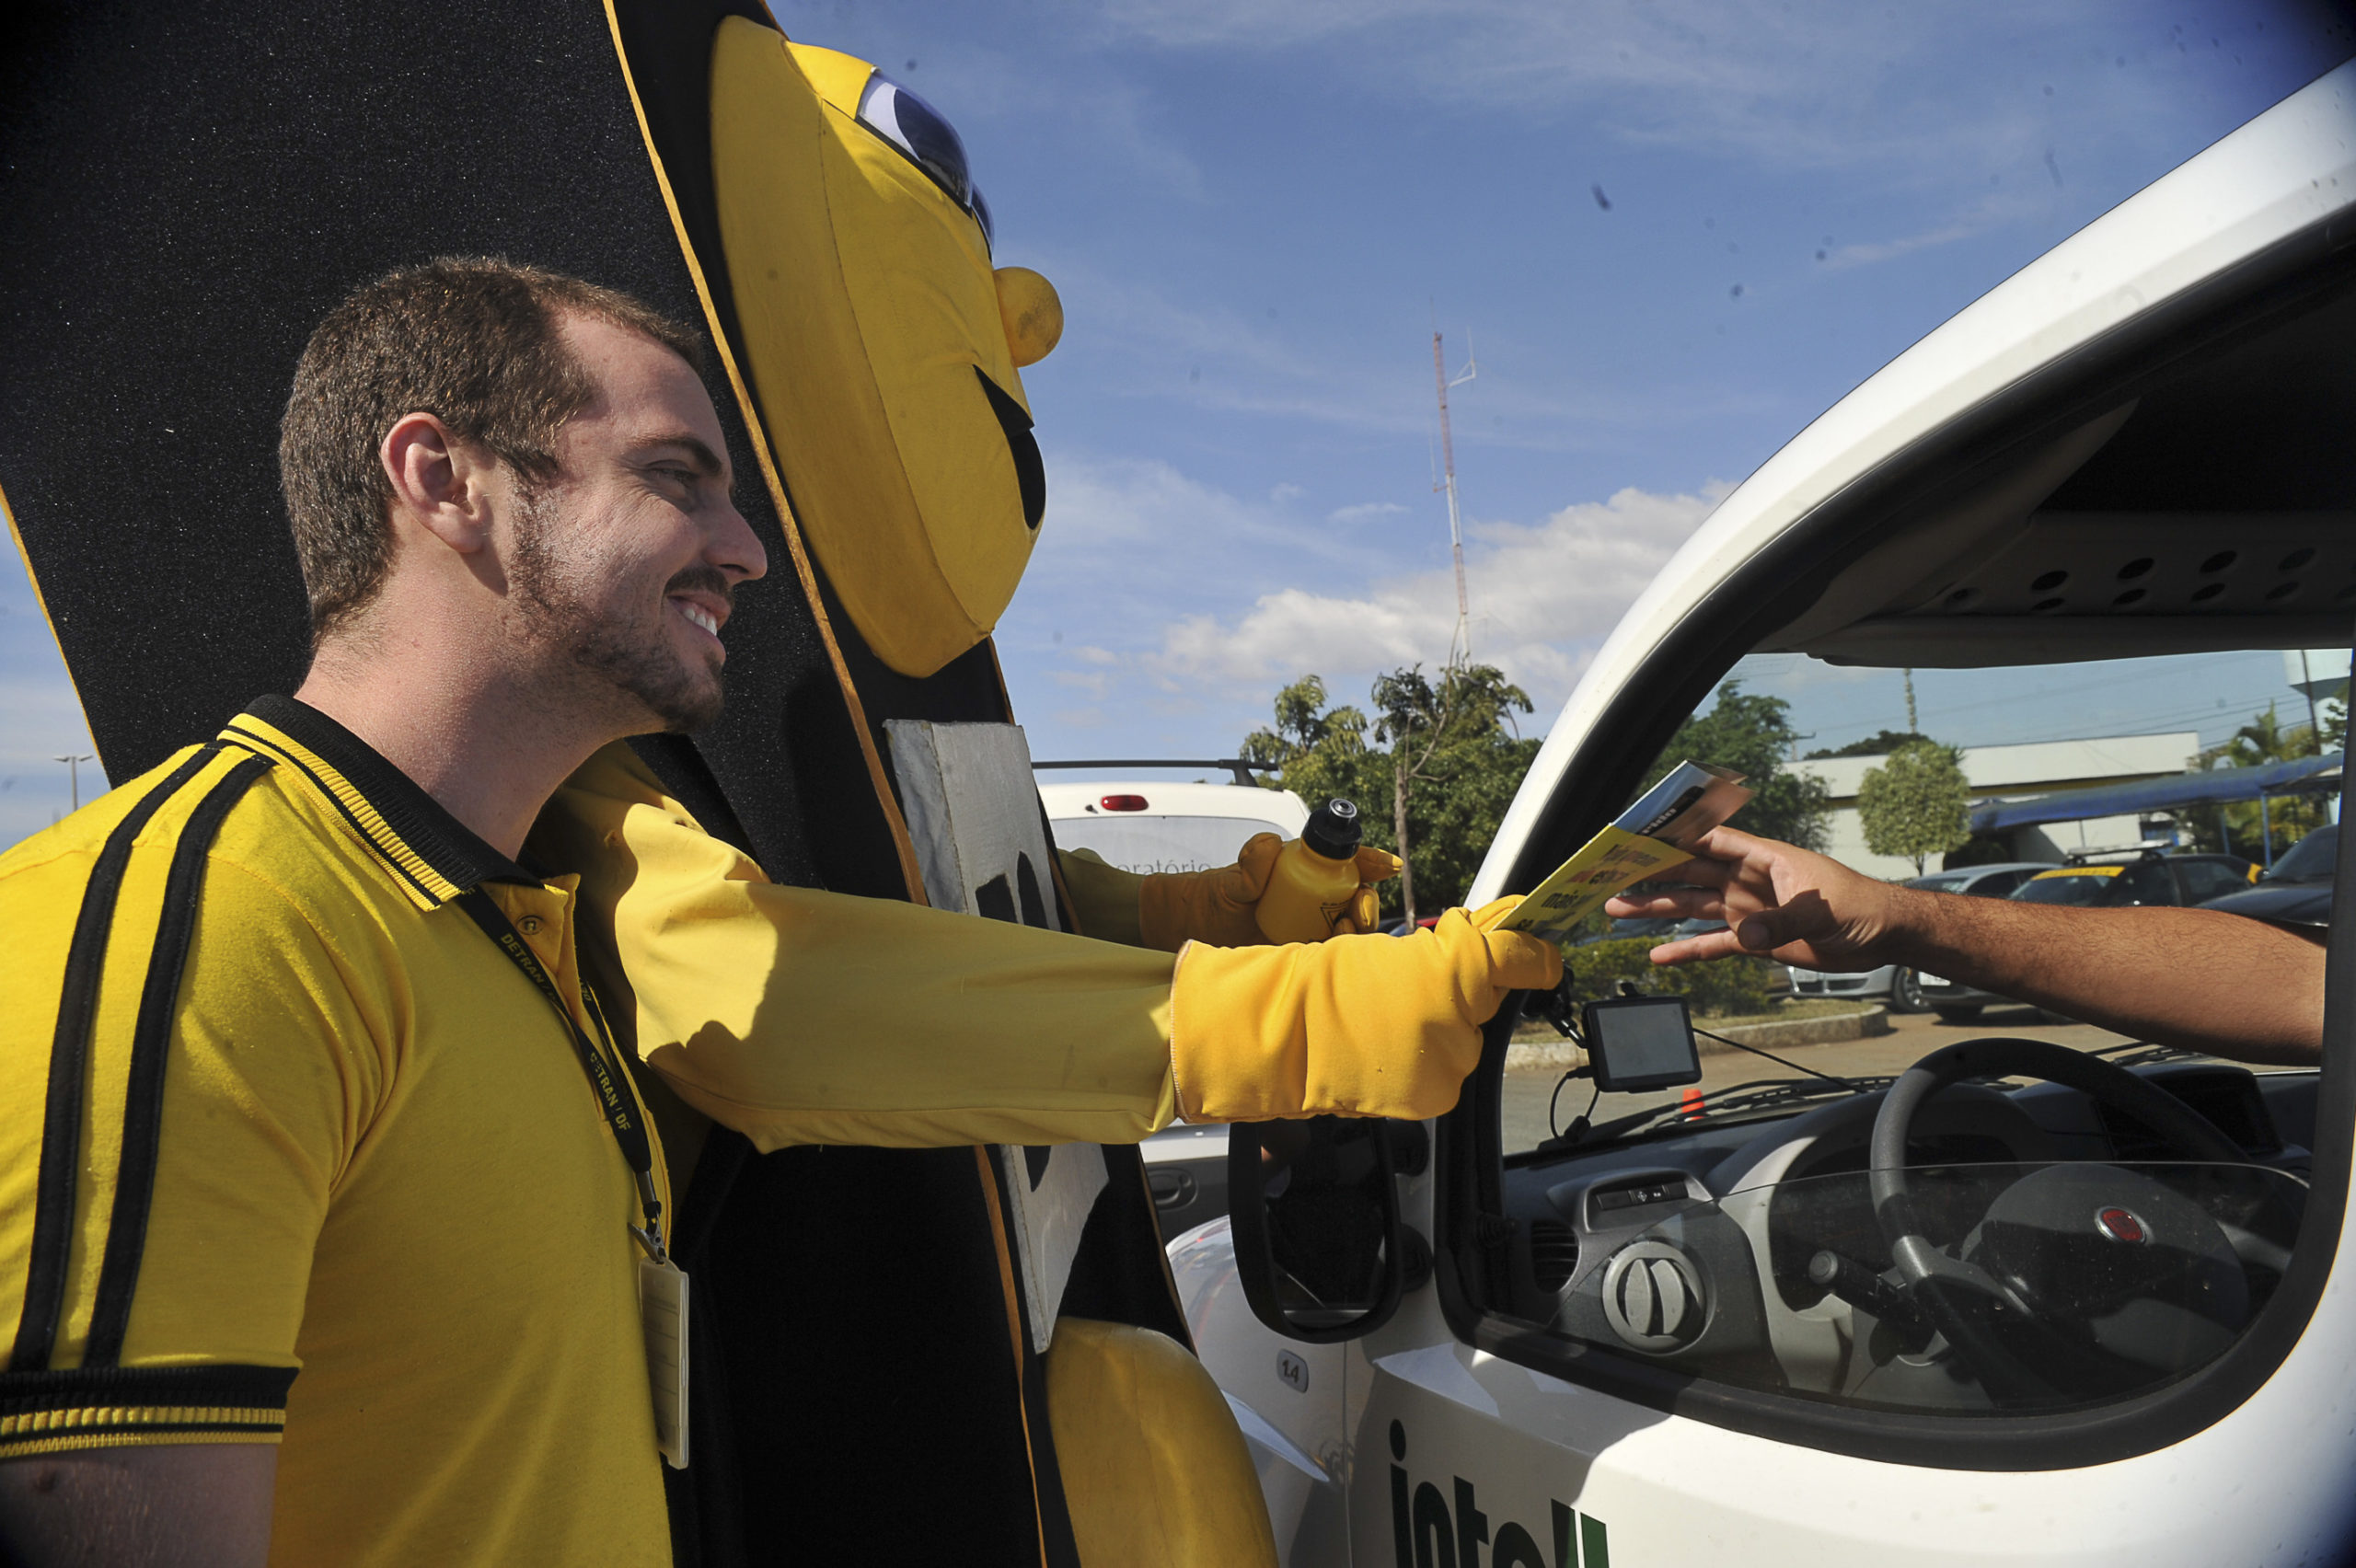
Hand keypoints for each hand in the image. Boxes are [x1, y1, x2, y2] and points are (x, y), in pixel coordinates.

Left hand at [1139, 834, 1403, 950]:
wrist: (1187, 932)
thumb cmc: (1211, 897)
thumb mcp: (1231, 879)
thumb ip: (1251, 863)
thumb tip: (1272, 846)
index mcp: (1303, 872)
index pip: (1346, 862)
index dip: (1371, 862)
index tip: (1388, 866)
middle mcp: (1312, 900)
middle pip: (1356, 898)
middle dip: (1368, 902)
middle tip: (1358, 911)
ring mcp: (1309, 928)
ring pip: (1349, 929)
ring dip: (1358, 930)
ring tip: (1346, 932)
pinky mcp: (1302, 957)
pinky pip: (1330, 958)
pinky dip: (1341, 958)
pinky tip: (1337, 958)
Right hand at [1169, 901, 1562, 1121]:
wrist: (1289, 1038)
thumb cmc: (1332, 984)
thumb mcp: (1399, 951)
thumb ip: (1454, 952)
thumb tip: (1497, 942)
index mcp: (1456, 972)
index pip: (1521, 960)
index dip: (1535, 955)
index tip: (1542, 954)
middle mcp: (1463, 1021)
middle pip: (1486, 1003)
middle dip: (1462, 995)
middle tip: (1416, 991)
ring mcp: (1451, 1064)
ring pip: (1465, 1040)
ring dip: (1441, 1030)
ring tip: (1391, 1024)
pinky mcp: (1437, 1097)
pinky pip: (1447, 1071)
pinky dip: (1427, 1061)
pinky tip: (1390, 1051)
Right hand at [1602, 827, 1907, 970]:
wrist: (1882, 935)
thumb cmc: (1859, 905)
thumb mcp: (1820, 909)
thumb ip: (1781, 922)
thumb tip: (1746, 934)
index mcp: (1763, 858)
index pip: (1710, 840)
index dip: (1676, 835)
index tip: (1640, 834)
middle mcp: (1747, 880)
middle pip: (1689, 872)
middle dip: (1652, 874)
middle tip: (1613, 876)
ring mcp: (1748, 909)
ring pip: (1692, 906)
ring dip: (1657, 908)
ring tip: (1618, 908)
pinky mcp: (1754, 939)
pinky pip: (1712, 944)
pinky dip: (1686, 950)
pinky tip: (1658, 955)